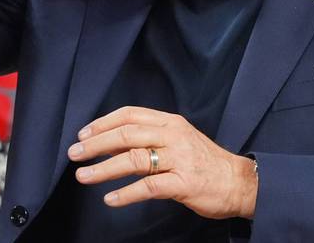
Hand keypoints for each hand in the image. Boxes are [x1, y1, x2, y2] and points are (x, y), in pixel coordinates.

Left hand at [69, 106, 257, 219]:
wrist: (239, 182)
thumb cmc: (205, 162)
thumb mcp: (178, 141)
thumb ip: (148, 140)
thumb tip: (110, 144)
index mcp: (171, 122)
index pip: (131, 115)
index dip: (103, 123)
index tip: (83, 134)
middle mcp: (174, 136)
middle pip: (127, 135)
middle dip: (96, 144)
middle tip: (75, 154)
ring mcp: (180, 159)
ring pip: (134, 159)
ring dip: (104, 168)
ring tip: (84, 176)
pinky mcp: (184, 183)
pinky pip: (148, 187)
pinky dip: (126, 193)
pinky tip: (110, 199)